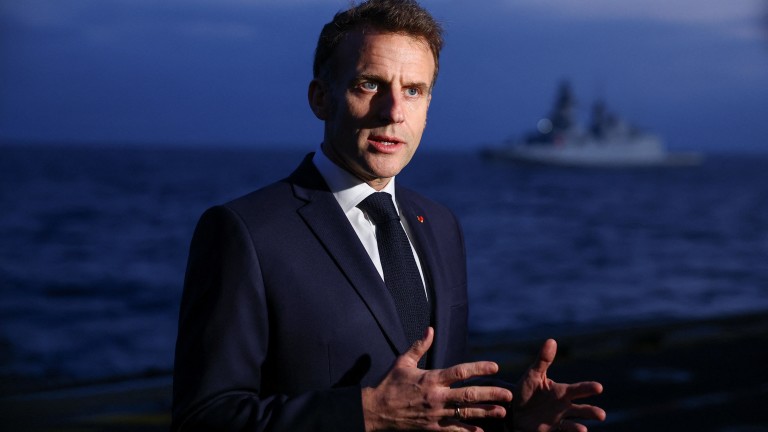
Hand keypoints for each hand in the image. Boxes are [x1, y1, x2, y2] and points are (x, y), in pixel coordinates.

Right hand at [362, 327, 512, 430]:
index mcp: (431, 379)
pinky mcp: (432, 428)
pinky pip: (454, 431)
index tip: (495, 366)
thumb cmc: (390, 384)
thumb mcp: (402, 362)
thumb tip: (430, 329)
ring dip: (485, 413)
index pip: (460, 372)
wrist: (376, 411)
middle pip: (469, 395)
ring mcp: (435, 414)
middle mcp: (436, 396)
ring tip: (502, 412)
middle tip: (508, 394)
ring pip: (465, 414)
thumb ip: (419, 346)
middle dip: (491, 394)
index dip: (479, 368)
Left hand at [512, 339, 605, 431]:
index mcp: (561, 391)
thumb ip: (543, 360)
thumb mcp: (533, 375)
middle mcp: (563, 405)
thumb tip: (551, 340)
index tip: (599, 387)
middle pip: (581, 408)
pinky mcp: (551, 428)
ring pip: (574, 422)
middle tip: (601, 415)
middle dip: (591, 411)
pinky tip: (579, 430)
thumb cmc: (526, 390)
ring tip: (586, 429)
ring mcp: (559, 418)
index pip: (577, 389)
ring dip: (581, 426)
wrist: (514, 409)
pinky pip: (562, 430)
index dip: (588, 388)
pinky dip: (571, 430)